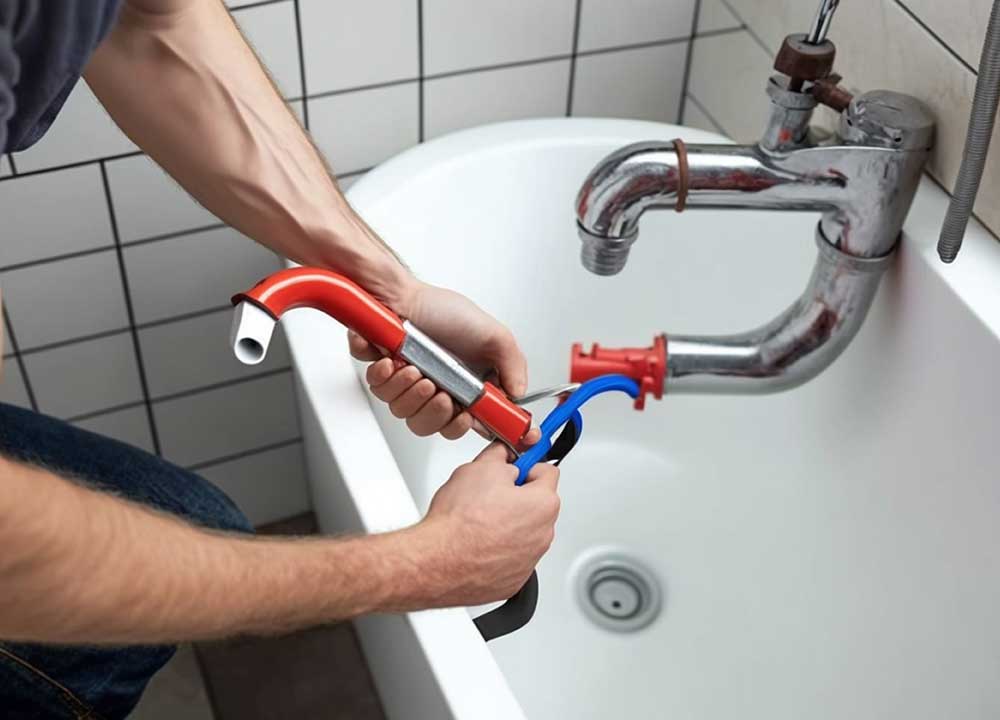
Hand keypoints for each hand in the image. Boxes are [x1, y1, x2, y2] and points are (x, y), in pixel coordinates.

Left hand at [350, 279, 537, 440]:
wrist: (405, 293)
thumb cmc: (443, 310)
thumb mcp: (493, 335)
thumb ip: (513, 366)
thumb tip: (519, 395)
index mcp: (465, 386)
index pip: (469, 423)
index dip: (469, 427)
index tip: (470, 418)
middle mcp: (438, 388)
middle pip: (434, 426)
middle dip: (436, 413)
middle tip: (442, 394)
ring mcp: (408, 385)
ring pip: (404, 413)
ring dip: (410, 393)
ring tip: (416, 370)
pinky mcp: (382, 376)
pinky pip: (380, 391)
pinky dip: (386, 378)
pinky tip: (394, 361)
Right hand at [413, 443, 559, 605]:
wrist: (438, 561)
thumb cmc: (459, 521)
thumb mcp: (480, 468)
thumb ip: (501, 455)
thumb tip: (503, 455)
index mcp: (543, 504)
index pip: (547, 472)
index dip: (527, 466)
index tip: (516, 467)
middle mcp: (543, 534)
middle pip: (537, 504)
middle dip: (518, 496)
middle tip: (490, 494)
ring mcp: (530, 559)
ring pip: (525, 531)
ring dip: (509, 524)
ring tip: (480, 521)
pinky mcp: (514, 578)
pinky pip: (513, 556)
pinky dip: (501, 549)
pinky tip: (480, 543)